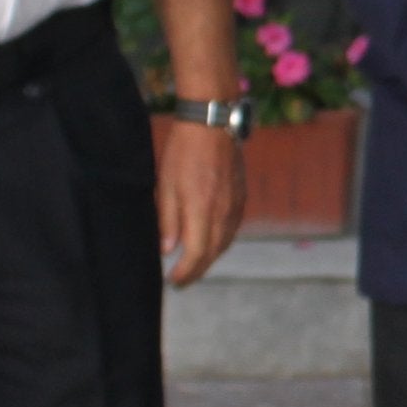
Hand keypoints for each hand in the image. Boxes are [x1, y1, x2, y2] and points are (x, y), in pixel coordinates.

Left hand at [156, 114, 243, 285]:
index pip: (196, 255)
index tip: (173, 281)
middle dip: (197, 271)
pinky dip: (221, 242)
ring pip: (225, 243)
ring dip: (210, 258)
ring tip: (195, 266)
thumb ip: (167, 221)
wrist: (213, 124)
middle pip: (213, 254)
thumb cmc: (183, 153)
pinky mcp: (241, 197)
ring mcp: (235, 206)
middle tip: (182, 281)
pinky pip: (233, 229)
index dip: (185, 273)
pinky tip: (212, 242)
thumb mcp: (165, 186)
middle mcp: (223, 214)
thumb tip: (168, 250)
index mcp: (201, 212)